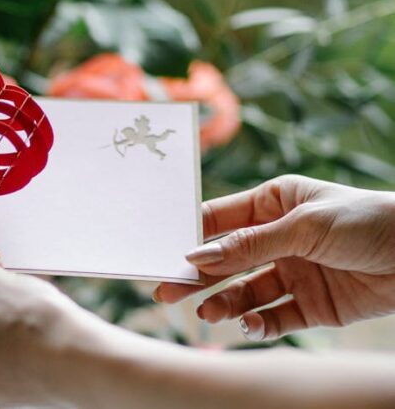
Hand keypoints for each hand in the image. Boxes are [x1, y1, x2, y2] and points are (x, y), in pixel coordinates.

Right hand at [155, 174, 394, 339]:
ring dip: (224, 303)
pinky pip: (274, 317)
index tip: (162, 252)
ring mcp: (293, 273)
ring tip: (208, 314)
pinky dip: (258, 324)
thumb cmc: (367, 220)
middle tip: (166, 290)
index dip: (191, 235)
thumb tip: (196, 256)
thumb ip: (249, 245)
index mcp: (274, 204)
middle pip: (226, 260)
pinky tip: (248, 325)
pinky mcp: (310, 306)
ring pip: (245, 292)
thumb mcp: (303, 227)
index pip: (220, 219)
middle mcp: (278, 239)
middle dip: (197, 276)